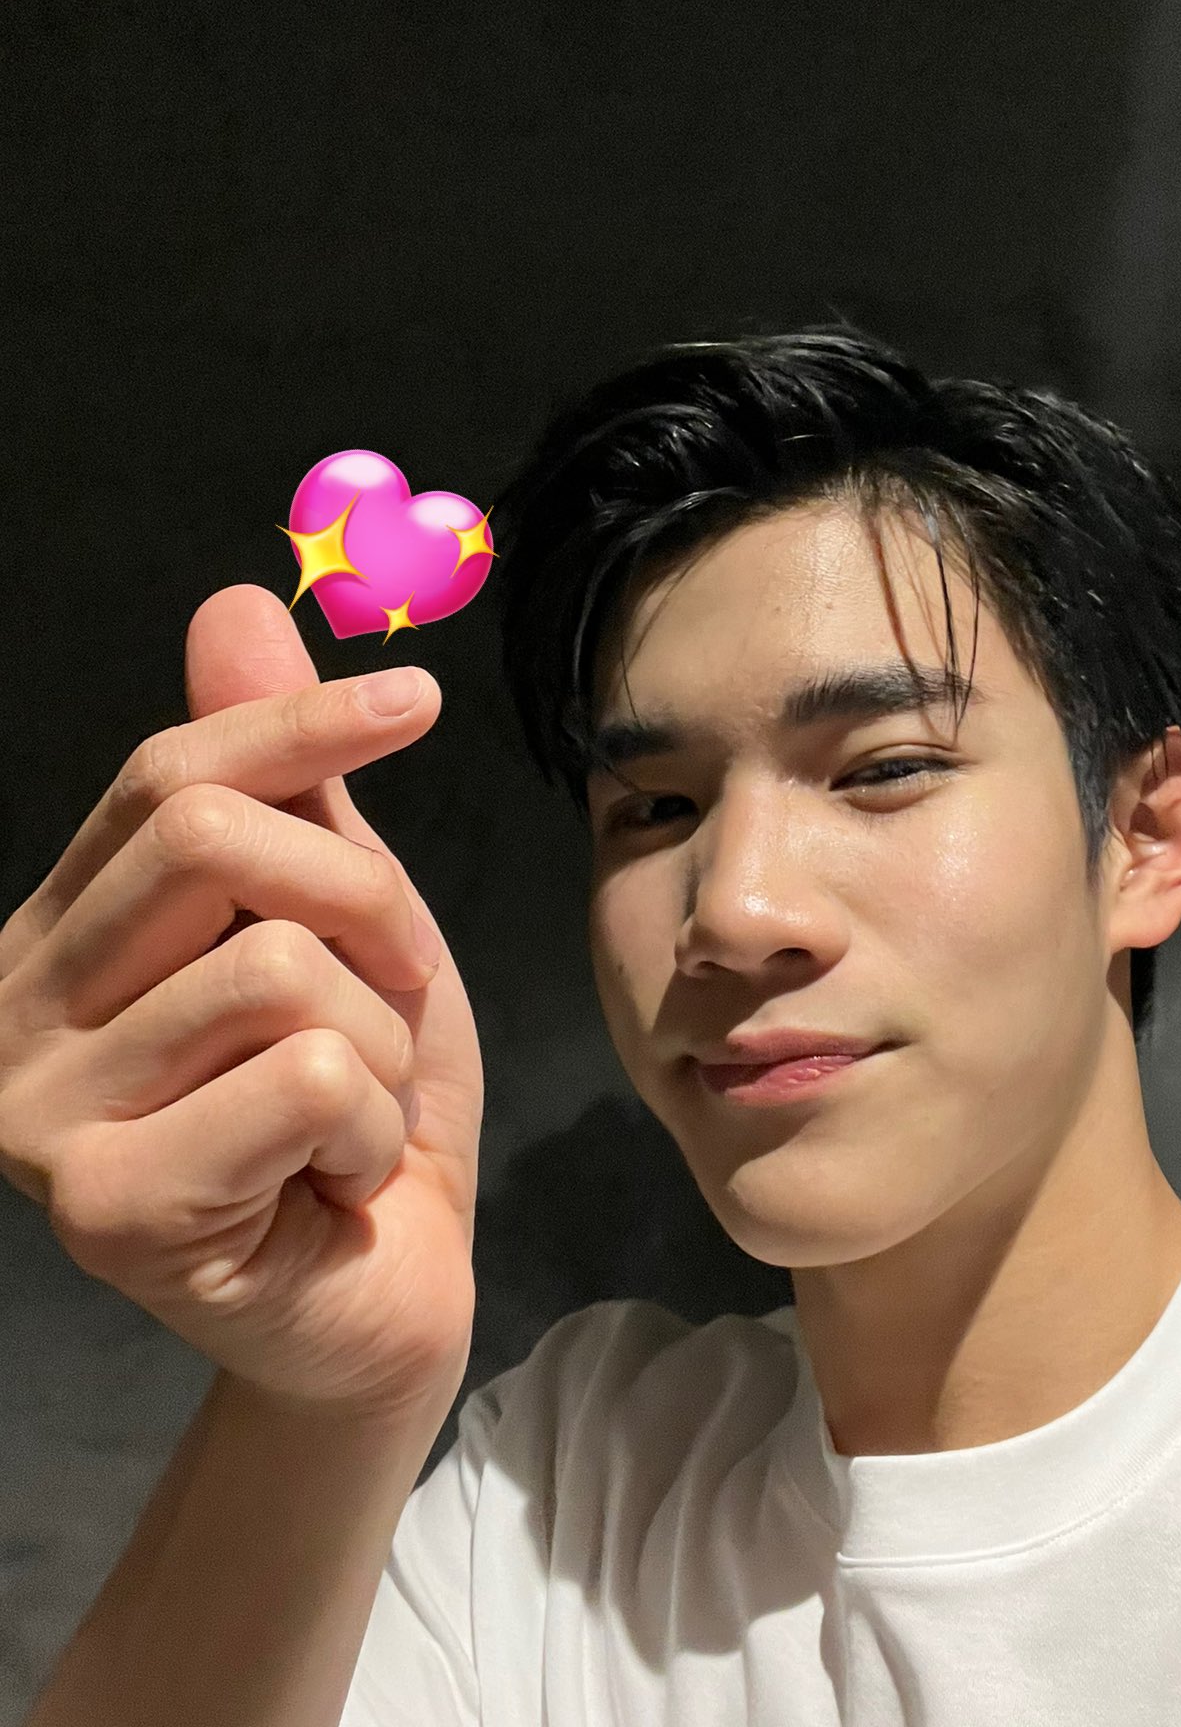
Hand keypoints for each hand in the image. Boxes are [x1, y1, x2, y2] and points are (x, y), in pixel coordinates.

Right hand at [0, 584, 483, 1420]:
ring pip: (280, 967)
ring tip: (352, 1117)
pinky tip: (333, 1182)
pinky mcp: (102, 1210)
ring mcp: (37, 1118)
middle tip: (395, 988)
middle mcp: (10, 1015)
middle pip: (206, 836)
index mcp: (60, 935)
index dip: (294, 724)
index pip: (162, 774)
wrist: (380, 1303)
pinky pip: (306, 1075)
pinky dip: (370, 1123)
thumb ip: (286, 786)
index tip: (415, 700)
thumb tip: (234, 602)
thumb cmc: (357, 1110)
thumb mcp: (339, 925)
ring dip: (378, 1043)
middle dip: (364, 902)